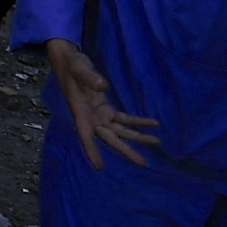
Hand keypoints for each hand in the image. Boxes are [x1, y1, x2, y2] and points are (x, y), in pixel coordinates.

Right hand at [44, 38, 160, 168]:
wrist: (69, 60)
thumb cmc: (71, 65)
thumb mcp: (79, 69)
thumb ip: (89, 77)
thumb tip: (102, 85)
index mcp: (81, 112)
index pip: (86, 135)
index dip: (92, 150)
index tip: (99, 167)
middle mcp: (91, 118)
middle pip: (110, 138)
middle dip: (126, 150)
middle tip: (143, 163)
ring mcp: (99, 115)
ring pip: (120, 131)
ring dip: (137, 136)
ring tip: (157, 142)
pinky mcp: (106, 108)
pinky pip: (124, 119)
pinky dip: (138, 122)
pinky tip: (153, 123)